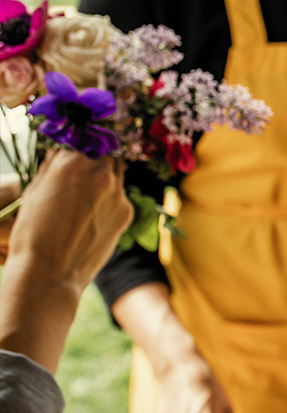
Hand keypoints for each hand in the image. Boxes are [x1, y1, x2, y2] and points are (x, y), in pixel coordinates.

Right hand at [3, 152, 131, 288]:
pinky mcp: (127, 212)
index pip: (84, 140)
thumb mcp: (34, 193)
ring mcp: (118, 192)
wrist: (50, 273)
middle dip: (96, 161)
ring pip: (116, 175)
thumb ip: (52, 168)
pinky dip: (109, 203)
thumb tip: (60, 153)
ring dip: (105, 180)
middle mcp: (101, 171)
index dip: (79, 148)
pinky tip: (92, 220)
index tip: (77, 155)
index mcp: (73, 161)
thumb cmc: (33, 233)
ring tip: (85, 201)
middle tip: (84, 177)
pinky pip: (120, 199)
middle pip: (105, 154)